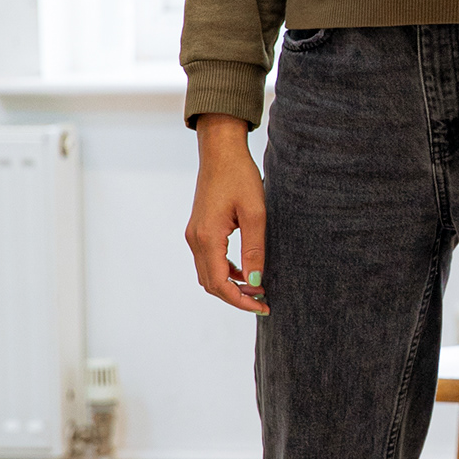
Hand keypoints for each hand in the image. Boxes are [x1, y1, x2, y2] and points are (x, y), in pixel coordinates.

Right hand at [186, 115, 268, 314]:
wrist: (221, 152)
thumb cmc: (240, 176)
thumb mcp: (255, 213)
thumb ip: (255, 249)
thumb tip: (256, 282)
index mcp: (207, 237)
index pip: (220, 284)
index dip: (241, 301)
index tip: (264, 306)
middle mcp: (195, 239)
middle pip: (211, 284)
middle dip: (237, 297)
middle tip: (264, 302)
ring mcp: (194, 234)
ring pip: (209, 274)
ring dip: (231, 285)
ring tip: (258, 289)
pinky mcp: (199, 229)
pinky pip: (209, 260)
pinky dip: (226, 271)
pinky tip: (247, 271)